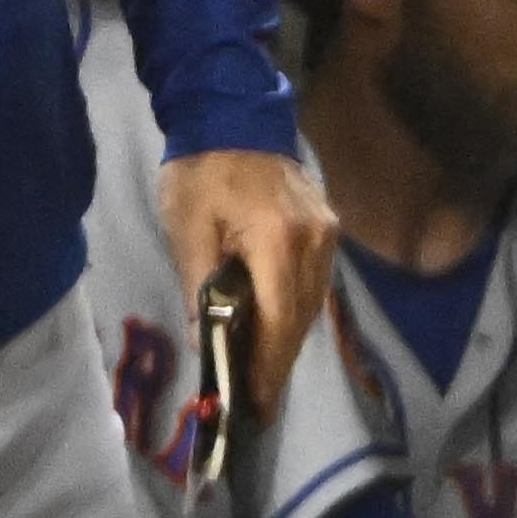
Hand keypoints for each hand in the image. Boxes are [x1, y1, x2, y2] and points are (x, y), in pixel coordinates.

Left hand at [158, 147, 335, 425]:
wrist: (232, 115)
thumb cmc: (200, 171)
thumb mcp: (187, 229)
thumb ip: (200, 287)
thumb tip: (204, 341)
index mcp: (279, 239)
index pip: (279, 318)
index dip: (268, 365)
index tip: (255, 403)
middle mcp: (316, 241)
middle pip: (301, 319)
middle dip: (278, 363)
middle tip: (255, 402)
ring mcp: (329, 235)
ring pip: (312, 306)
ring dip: (287, 342)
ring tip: (261, 377)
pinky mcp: (328, 230)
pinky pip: (314, 285)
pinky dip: (294, 314)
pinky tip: (273, 333)